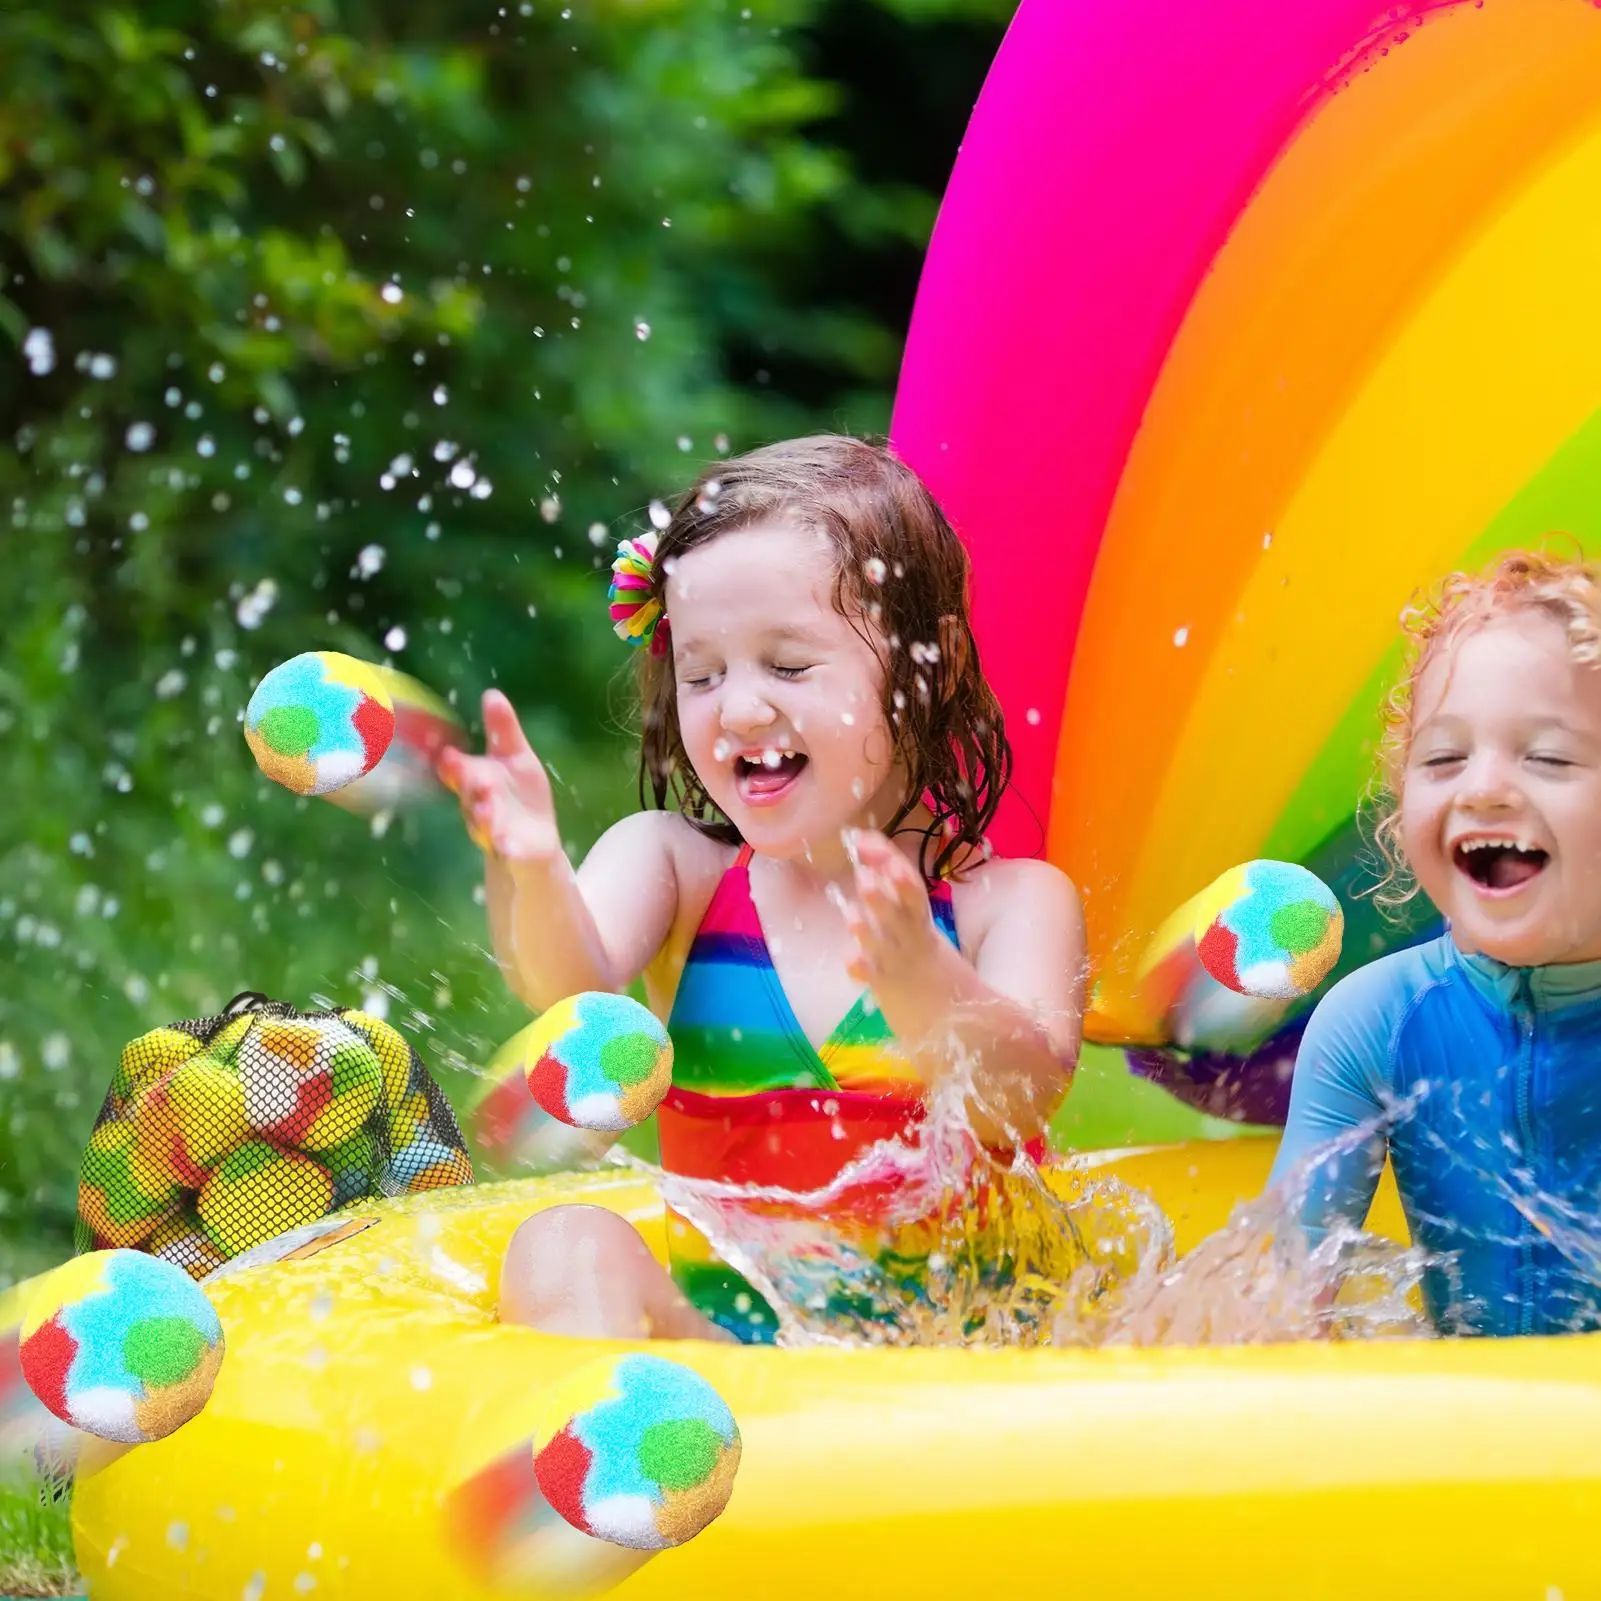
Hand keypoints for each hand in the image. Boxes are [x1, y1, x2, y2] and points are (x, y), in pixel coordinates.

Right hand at [436, 690, 561, 864]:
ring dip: (483, 817)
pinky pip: (506, 850)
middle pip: (467, 793)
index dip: (449, 761)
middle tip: (473, 775)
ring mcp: (491, 830)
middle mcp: (476, 804)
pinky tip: (508, 847)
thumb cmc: (519, 793)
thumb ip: (503, 730)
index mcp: (475, 778)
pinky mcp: (510, 851)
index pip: (455, 767)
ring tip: (488, 811)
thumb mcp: (516, 757)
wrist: (532, 843)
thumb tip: (491, 693)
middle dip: (468, 784)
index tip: (445, 752)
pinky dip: (506, 848)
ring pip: (482, 823)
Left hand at [841, 830, 943, 991]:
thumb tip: (870, 869)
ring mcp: (901, 963)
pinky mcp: (890, 989)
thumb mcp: (919, 932)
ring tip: (855, 907)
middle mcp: (913, 938)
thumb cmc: (930, 969)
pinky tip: (851, 960)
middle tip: (867, 874)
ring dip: (870, 924)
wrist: (956, 1018)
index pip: (909, 884)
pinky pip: (876, 977)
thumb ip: (895, 903)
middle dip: (886, 892)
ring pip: (884, 941)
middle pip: (901, 911)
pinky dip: (863, 969)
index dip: (889, 860)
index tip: (865, 840)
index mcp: (922, 921)